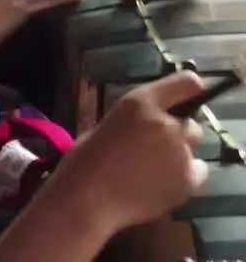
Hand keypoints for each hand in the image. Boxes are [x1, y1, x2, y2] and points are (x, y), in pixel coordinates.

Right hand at [53, 71, 207, 231]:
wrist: (87, 197)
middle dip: (177, 133)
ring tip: (153, 170)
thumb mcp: (107, 126)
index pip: (186, 83)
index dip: (188, 91)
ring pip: (192, 150)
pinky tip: (159, 184)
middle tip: (154, 148)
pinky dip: (183, 177)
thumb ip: (136, 121)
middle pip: (191, 124)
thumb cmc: (84, 160)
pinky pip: (196, 172)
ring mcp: (180, 153)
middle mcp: (167, 123)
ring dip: (178, 155)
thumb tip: (151, 127)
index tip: (184, 100)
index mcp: (140, 103)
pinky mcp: (188, 180)